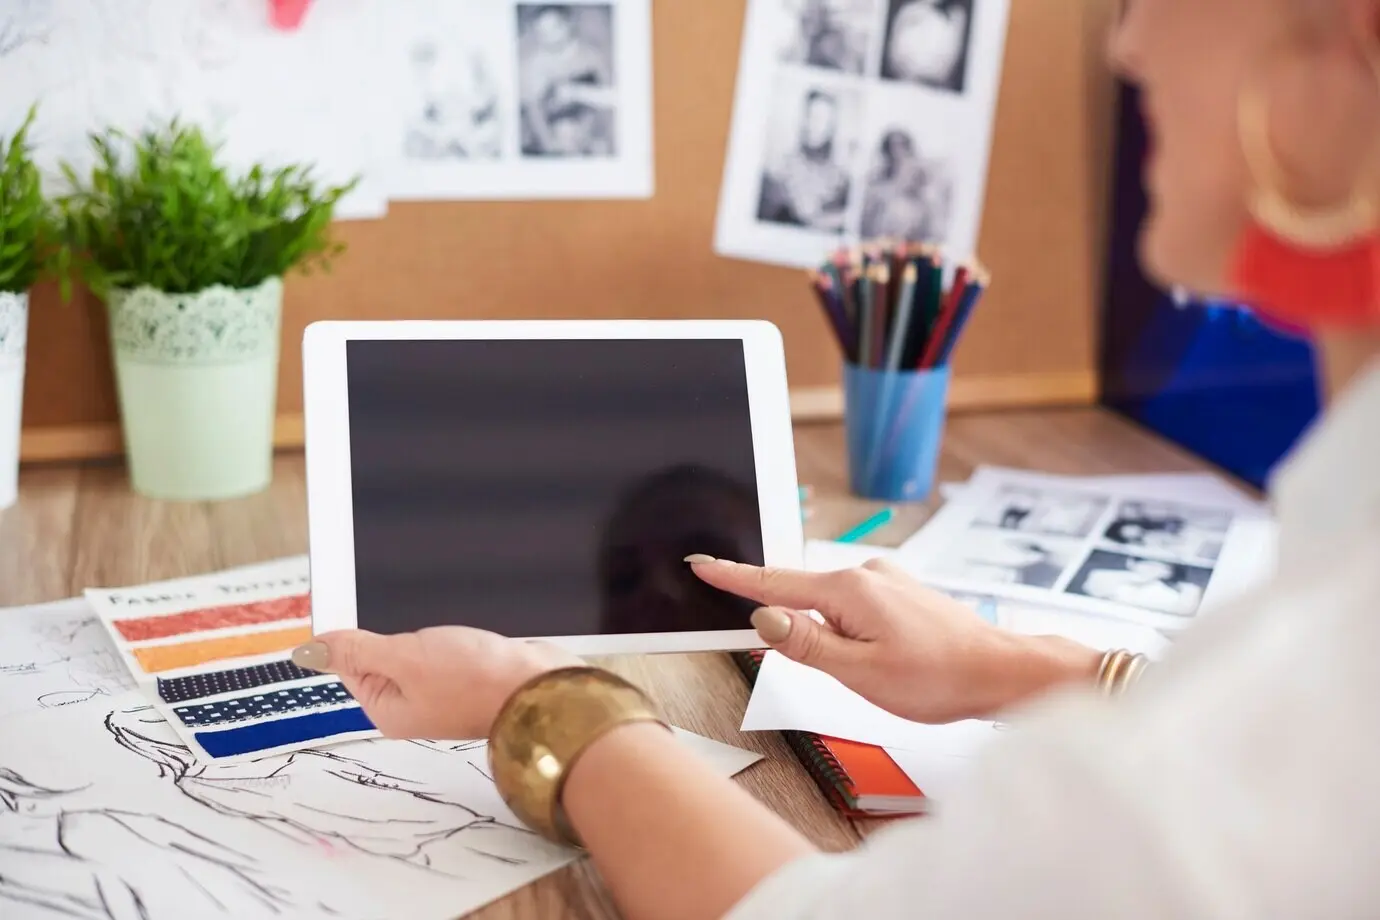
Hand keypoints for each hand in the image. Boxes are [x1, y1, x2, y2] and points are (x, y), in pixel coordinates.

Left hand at [292, 627, 581, 739]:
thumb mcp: (405, 657)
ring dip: (424, 627)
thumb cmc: (478, 680)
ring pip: (418, 648)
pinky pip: (446, 648)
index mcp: (388, 708)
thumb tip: (308, 650)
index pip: (350, 664)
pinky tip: (462, 626)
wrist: (541, 687)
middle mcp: (414, 703)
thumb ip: (357, 650)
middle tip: (407, 610)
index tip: (358, 599)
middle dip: (391, 628)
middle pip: (383, 655)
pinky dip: (449, 632)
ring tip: (444, 623)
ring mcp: (445, 690)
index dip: (351, 632)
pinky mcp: (473, 675)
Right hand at [689, 556, 1099, 722]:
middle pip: (800, 592)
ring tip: (873, 675)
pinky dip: (847, 628)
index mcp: (848, 590)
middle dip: (791, 622)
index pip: (774, 582)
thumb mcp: (859, 672)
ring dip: (829, 634)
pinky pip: (853, 605)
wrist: (1000, 672)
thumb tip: (764, 618)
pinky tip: (877, 658)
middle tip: (826, 664)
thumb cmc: (938, 677)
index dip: (733, 577)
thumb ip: (807, 644)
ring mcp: (884, 580)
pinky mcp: (898, 592)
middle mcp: (864, 574)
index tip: (700, 563)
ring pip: (830, 604)